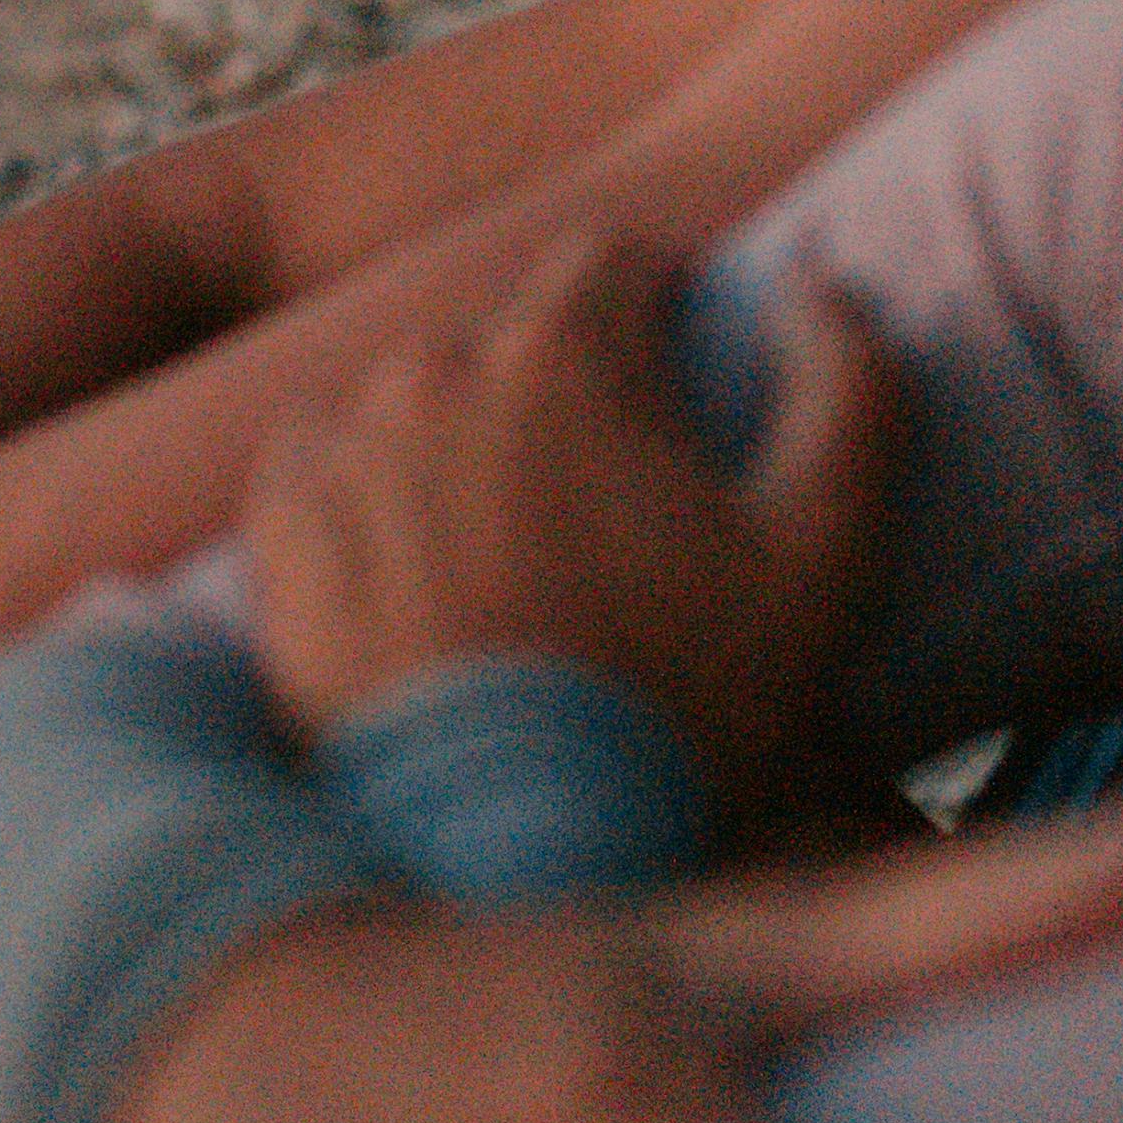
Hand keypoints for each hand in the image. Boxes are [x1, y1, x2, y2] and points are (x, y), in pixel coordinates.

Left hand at [242, 242, 878, 816]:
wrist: (514, 859)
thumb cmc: (688, 710)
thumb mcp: (827, 552)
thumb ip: (851, 384)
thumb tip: (815, 278)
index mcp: (560, 354)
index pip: (617, 262)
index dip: (668, 316)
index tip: (684, 396)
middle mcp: (430, 370)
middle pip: (516, 338)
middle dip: (570, 400)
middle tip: (611, 522)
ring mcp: (336, 444)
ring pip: (421, 400)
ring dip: (469, 447)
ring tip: (519, 567)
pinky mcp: (271, 525)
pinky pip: (331, 464)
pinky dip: (378, 500)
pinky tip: (429, 584)